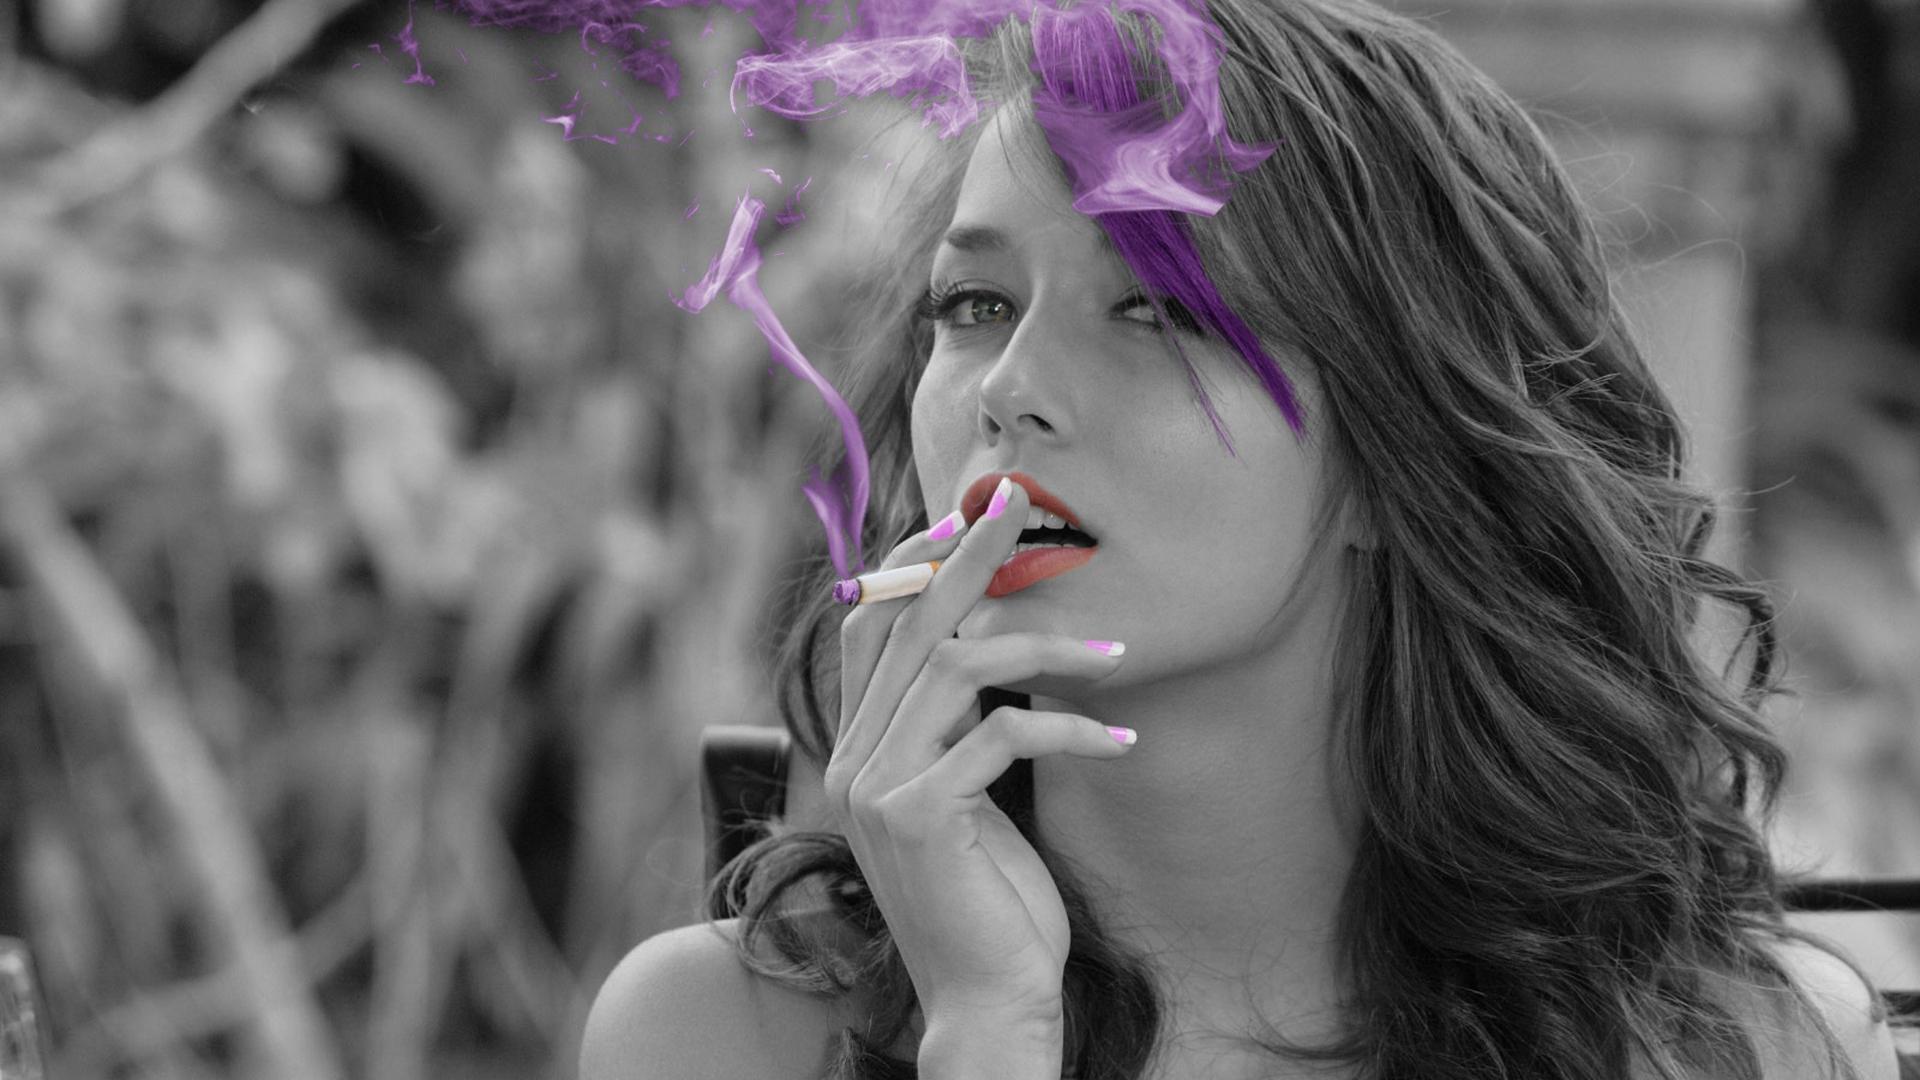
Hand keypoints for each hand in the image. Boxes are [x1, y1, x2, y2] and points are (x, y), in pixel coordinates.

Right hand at [826, 478, 1131, 1034]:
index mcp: (859, 750)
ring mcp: (877, 788)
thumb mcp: (972, 799)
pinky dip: (1072, 727)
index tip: (970, 520)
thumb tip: (996, 651)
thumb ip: (962, 731)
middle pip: (908, 624)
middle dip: (969, 557)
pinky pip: (1003, 735)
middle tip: (1021, 506)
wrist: (987, 1001)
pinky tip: (1123, 742)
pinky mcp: (920, 816)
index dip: (914, 564)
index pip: (869, 626)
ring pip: (958, 668)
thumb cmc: (992, 902)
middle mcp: (854, 761)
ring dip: (1049, 648)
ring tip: (1120, 651)